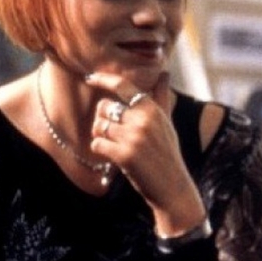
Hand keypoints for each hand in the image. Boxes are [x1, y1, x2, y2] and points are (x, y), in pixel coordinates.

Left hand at [85, 72, 206, 234]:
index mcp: (153, 110)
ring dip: (102, 137)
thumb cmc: (168, 154)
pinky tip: (114, 158)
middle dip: (103, 120)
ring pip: (99, 126)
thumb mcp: (168, 124)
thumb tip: (164, 73)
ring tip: (116, 147)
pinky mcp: (124, 155)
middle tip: (114, 134)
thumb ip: (161, 97)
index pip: (123, 86)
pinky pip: (97, 144)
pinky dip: (101, 152)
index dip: (103, 78)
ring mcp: (134, 137)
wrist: (172, 187)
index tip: (89, 77)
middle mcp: (144, 120)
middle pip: (104, 107)